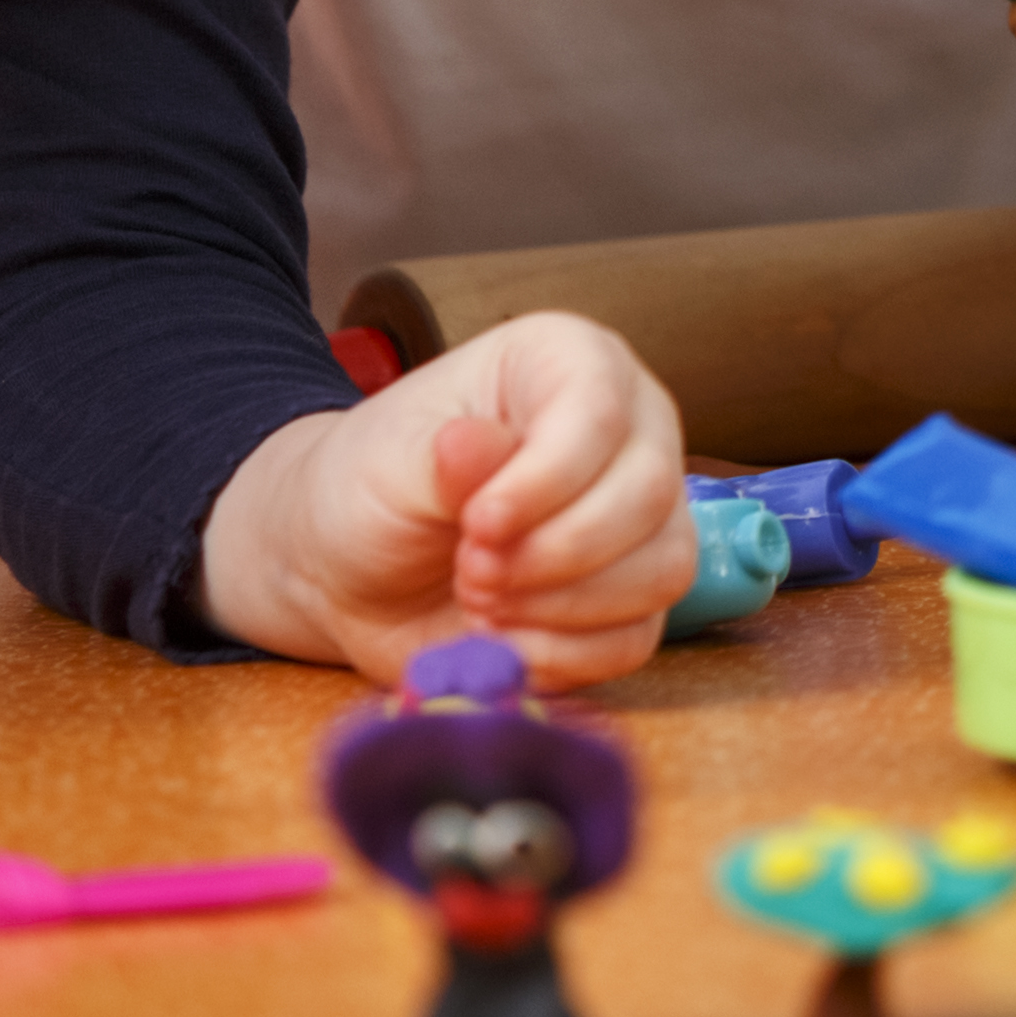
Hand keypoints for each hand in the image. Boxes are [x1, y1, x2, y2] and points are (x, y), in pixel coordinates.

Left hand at [194, 309, 692, 685]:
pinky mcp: (629, 597)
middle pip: (651, 493)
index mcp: (571, 362)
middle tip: (470, 570)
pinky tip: (505, 639)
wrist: (353, 569)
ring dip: (563, 606)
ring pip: (663, 568)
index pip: (600, 413)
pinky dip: (566, 654)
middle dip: (553, 551)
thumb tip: (474, 446)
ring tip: (481, 602)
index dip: (547, 481)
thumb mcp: (387, 460)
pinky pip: (638, 636)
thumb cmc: (373, 488)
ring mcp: (641, 516)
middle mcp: (628, 430)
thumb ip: (438, 459)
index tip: (476, 524)